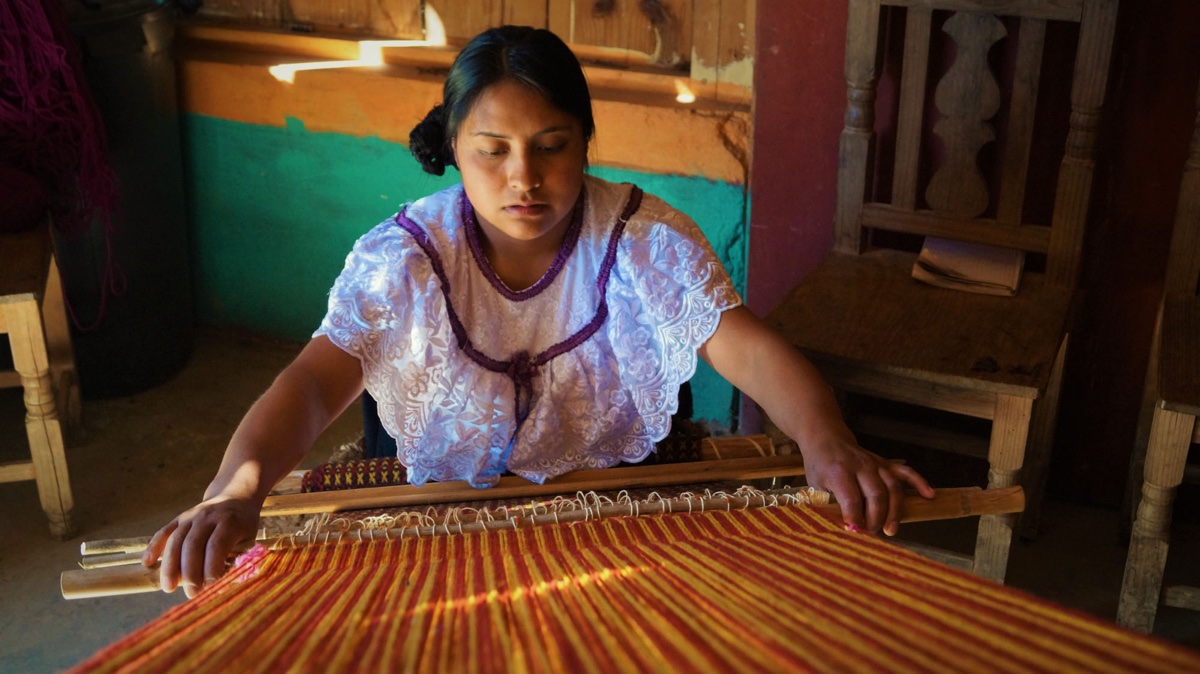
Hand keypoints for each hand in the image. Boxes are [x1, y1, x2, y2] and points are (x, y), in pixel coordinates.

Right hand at [141, 494, 260, 597]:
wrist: (235, 497)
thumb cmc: (243, 525)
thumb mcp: (249, 539)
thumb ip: (238, 558)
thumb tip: (225, 584)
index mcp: (229, 522)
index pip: (217, 545)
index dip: (212, 566)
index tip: (210, 586)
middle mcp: (207, 516)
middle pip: (193, 544)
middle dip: (190, 571)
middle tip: (191, 593)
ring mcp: (191, 516)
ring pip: (175, 540)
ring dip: (170, 565)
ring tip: (168, 588)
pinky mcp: (178, 518)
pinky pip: (163, 532)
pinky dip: (153, 547)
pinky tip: (147, 563)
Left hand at [799, 439, 933, 535]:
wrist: (826, 438)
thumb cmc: (820, 466)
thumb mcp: (815, 485)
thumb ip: (828, 504)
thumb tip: (842, 530)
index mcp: (838, 471)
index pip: (851, 498)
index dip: (855, 518)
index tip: (855, 533)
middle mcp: (860, 466)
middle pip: (876, 494)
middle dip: (876, 518)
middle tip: (872, 533)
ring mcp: (875, 463)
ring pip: (892, 487)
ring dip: (894, 511)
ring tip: (891, 530)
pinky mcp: (885, 463)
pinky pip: (905, 472)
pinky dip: (919, 483)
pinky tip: (929, 496)